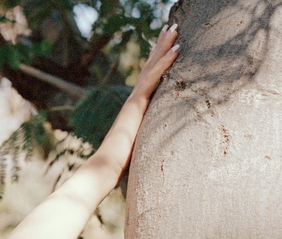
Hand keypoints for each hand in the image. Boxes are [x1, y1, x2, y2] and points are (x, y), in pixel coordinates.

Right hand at [89, 24, 178, 179]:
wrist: (105, 167)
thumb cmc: (118, 165)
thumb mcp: (137, 149)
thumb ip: (144, 142)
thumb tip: (153, 151)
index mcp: (135, 109)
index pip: (148, 81)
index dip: (157, 62)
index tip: (166, 47)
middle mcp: (134, 100)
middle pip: (149, 67)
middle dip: (160, 47)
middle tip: (172, 28)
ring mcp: (134, 101)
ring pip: (151, 68)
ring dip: (164, 47)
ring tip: (175, 30)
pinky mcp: (136, 105)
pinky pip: (153, 79)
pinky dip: (164, 64)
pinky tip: (175, 50)